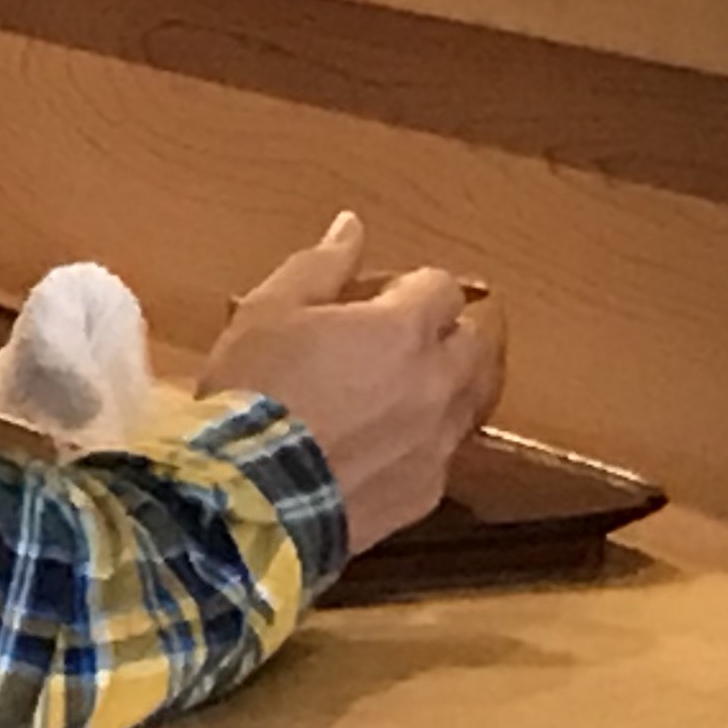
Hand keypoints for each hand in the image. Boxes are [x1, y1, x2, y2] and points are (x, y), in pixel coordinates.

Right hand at [198, 212, 503, 552]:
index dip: (413, 288)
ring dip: (449, 386)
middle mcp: (438, 382)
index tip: (380, 298)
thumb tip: (351, 228)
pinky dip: (425, 441)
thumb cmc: (254, 393)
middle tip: (411, 337)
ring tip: (409, 389)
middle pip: (479, 342)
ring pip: (472, 401)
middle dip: (453, 332)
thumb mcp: (269, 310)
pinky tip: (386, 446)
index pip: (443, 287)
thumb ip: (320, 265)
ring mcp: (438, 443)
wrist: (247, 499)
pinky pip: (443, 454)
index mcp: (404, 328)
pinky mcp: (425, 494)